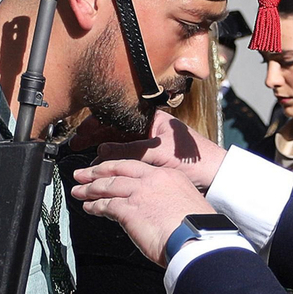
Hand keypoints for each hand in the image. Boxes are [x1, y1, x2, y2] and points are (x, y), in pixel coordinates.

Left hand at [71, 159, 210, 265]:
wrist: (197, 239)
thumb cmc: (198, 230)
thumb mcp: (187, 204)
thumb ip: (168, 201)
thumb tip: (158, 210)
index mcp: (169, 176)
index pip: (137, 167)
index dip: (119, 168)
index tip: (109, 170)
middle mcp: (152, 180)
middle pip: (118, 170)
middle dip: (97, 171)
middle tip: (83, 174)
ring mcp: (139, 193)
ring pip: (108, 185)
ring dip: (90, 188)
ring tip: (79, 191)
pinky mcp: (128, 209)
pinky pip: (105, 205)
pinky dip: (94, 206)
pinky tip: (88, 208)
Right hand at [92, 108, 228, 190]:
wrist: (216, 178)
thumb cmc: (195, 160)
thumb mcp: (158, 154)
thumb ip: (128, 152)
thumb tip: (100, 152)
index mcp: (152, 118)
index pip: (117, 115)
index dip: (96, 124)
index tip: (80, 134)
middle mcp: (150, 128)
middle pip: (115, 129)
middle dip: (94, 137)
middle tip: (76, 146)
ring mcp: (151, 143)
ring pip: (119, 144)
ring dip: (102, 151)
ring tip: (86, 159)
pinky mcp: (153, 158)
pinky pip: (127, 156)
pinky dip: (114, 161)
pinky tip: (103, 167)